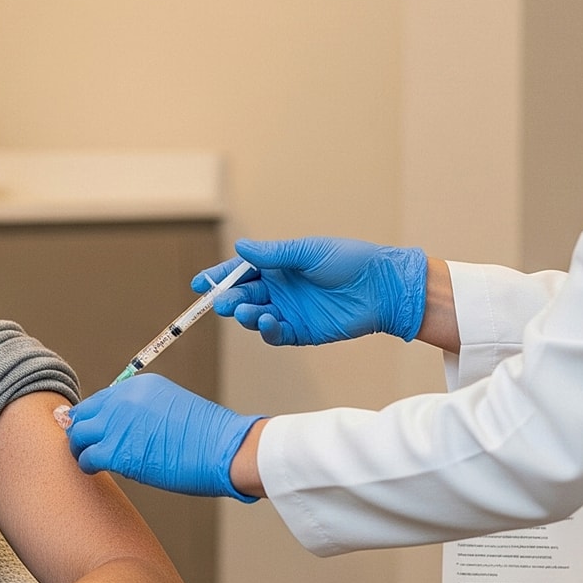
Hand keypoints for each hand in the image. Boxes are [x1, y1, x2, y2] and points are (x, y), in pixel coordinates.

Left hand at [66, 374, 259, 501]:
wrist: (224, 449)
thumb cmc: (207, 437)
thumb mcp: (172, 407)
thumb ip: (144, 413)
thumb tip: (126, 432)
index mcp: (138, 386)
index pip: (101, 400)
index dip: (96, 419)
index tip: (96, 432)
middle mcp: (123, 399)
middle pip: (84, 414)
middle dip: (83, 431)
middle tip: (86, 446)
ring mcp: (117, 424)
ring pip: (79, 435)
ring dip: (81, 449)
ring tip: (89, 459)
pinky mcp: (117, 451)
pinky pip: (86, 457)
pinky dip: (87, 465)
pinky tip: (96, 470)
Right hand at [195, 236, 426, 344]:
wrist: (382, 288)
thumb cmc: (349, 262)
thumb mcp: (308, 252)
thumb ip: (273, 254)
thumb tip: (240, 248)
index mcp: (279, 266)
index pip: (241, 271)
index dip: (219, 277)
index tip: (200, 283)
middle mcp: (280, 289)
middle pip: (243, 295)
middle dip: (229, 299)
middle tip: (223, 302)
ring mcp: (289, 311)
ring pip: (255, 316)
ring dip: (245, 314)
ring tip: (246, 310)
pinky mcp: (301, 332)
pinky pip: (275, 334)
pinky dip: (266, 330)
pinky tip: (267, 321)